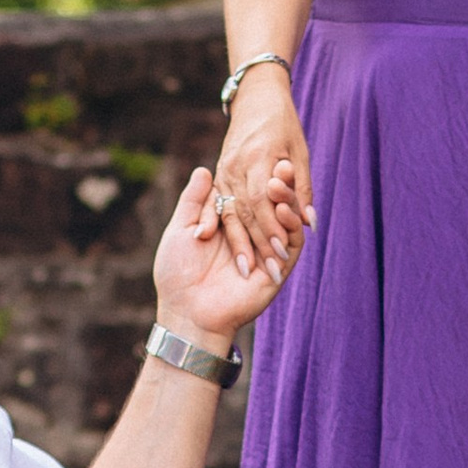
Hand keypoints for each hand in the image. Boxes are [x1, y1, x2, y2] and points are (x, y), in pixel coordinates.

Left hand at [155, 164, 302, 350]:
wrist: (186, 312)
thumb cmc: (176, 273)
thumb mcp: (181, 229)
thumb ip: (195, 200)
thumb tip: (203, 169)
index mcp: (231, 226)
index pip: (251, 195)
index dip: (259, 176)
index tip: (263, 155)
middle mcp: (252, 238)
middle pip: (273, 206)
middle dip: (280, 185)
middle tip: (283, 162)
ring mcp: (267, 254)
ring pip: (286, 222)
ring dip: (287, 201)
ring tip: (282, 181)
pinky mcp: (277, 271)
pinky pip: (291, 245)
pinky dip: (290, 226)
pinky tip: (285, 209)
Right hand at [203, 86, 312, 276]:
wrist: (255, 99)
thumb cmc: (284, 125)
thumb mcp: (300, 152)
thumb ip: (302, 189)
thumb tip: (309, 223)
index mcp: (258, 156)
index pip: (261, 199)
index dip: (271, 227)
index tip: (280, 252)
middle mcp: (235, 166)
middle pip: (244, 211)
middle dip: (256, 244)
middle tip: (268, 272)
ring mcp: (223, 171)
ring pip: (229, 213)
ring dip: (239, 243)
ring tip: (247, 270)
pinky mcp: (218, 176)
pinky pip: (218, 207)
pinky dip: (223, 230)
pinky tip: (227, 250)